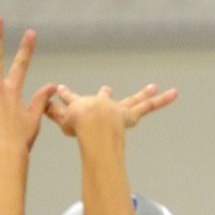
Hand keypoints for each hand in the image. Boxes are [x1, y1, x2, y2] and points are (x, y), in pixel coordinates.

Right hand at [46, 83, 177, 137]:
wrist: (93, 123)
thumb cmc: (78, 126)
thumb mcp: (62, 122)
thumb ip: (51, 115)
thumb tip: (40, 108)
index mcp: (83, 107)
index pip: (72, 101)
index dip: (66, 97)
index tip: (62, 90)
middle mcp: (102, 105)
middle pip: (106, 99)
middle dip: (105, 95)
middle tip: (107, 89)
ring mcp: (117, 109)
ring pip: (135, 101)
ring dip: (145, 94)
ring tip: (155, 87)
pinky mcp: (129, 114)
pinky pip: (149, 106)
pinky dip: (162, 100)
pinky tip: (173, 93)